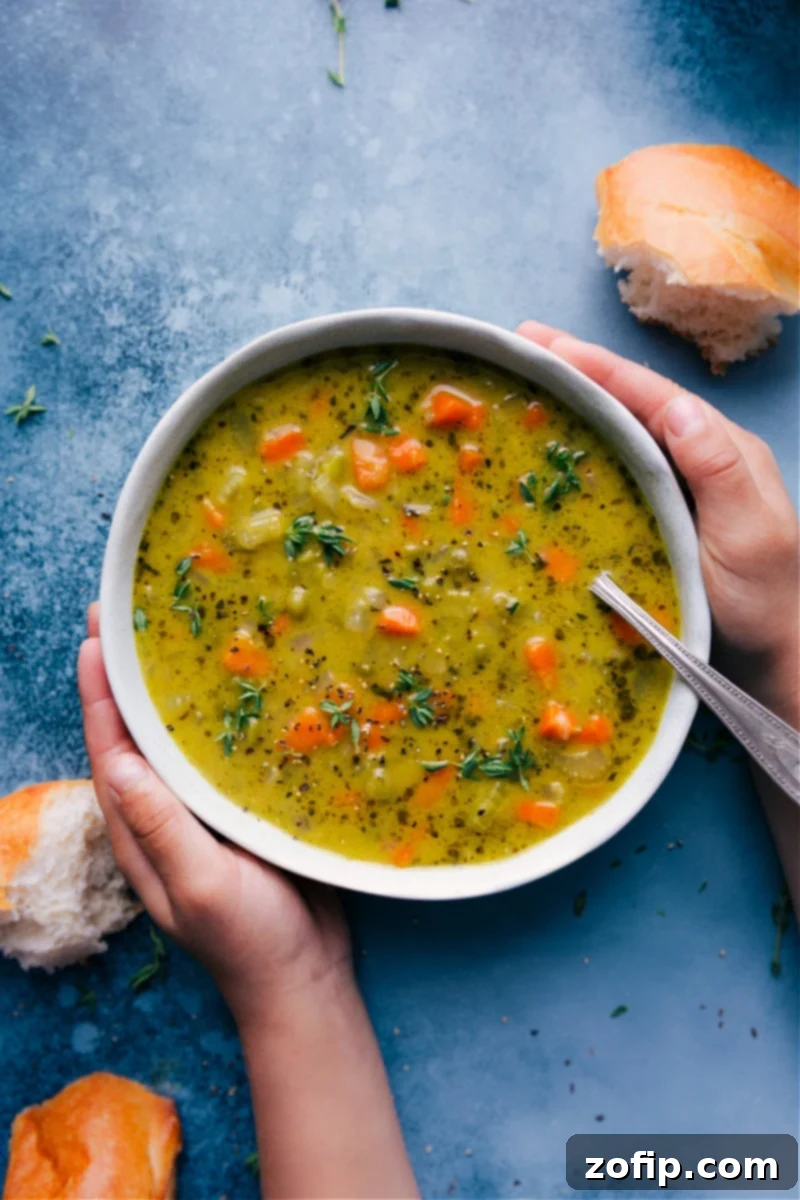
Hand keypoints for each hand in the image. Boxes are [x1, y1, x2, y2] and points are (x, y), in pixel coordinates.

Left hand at [78, 603, 352, 1030]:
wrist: (306, 979)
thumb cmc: (251, 942)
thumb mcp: (201, 885)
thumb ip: (160, 827)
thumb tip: (118, 761)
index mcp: (141, 832)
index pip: (109, 750)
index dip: (100, 693)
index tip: (96, 636)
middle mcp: (164, 815)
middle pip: (135, 734)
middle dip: (126, 676)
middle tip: (126, 615)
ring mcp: (202, 813)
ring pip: (177, 740)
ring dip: (168, 689)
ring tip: (172, 635)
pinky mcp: (241, 811)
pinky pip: (220, 754)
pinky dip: (220, 717)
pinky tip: (237, 685)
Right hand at [516, 321, 799, 725]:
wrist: (773, 666)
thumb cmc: (767, 608)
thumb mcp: (752, 537)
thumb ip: (721, 472)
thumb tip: (681, 407)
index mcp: (725, 451)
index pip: (653, 395)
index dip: (597, 366)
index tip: (542, 345)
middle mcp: (701, 460)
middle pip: (634, 401)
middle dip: (579, 370)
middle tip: (522, 348)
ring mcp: (679, 490)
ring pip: (624, 430)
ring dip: (577, 403)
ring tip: (528, 381)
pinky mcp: (659, 519)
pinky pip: (618, 469)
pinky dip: (584, 448)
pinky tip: (552, 448)